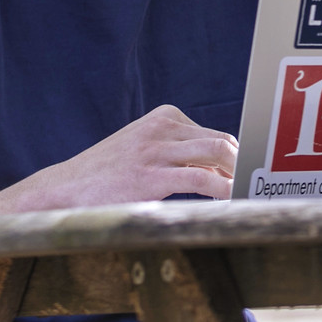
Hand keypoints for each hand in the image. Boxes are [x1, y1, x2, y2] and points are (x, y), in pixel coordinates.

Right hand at [0, 105, 237, 213]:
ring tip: (250, 198)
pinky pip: (201, 180)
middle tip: (258, 190)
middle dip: (243, 167)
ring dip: (238, 177)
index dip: (236, 158)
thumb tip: (222, 171)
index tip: (252, 177)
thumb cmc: (107, 174)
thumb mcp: (143, 149)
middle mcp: (163, 128)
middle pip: (222, 142)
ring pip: (218, 156)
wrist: (62, 190)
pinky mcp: (151, 176)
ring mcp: (157, 150)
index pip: (214, 134)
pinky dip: (223, 191)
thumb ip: (178, 152)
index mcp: (164, 117)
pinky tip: (231, 204)